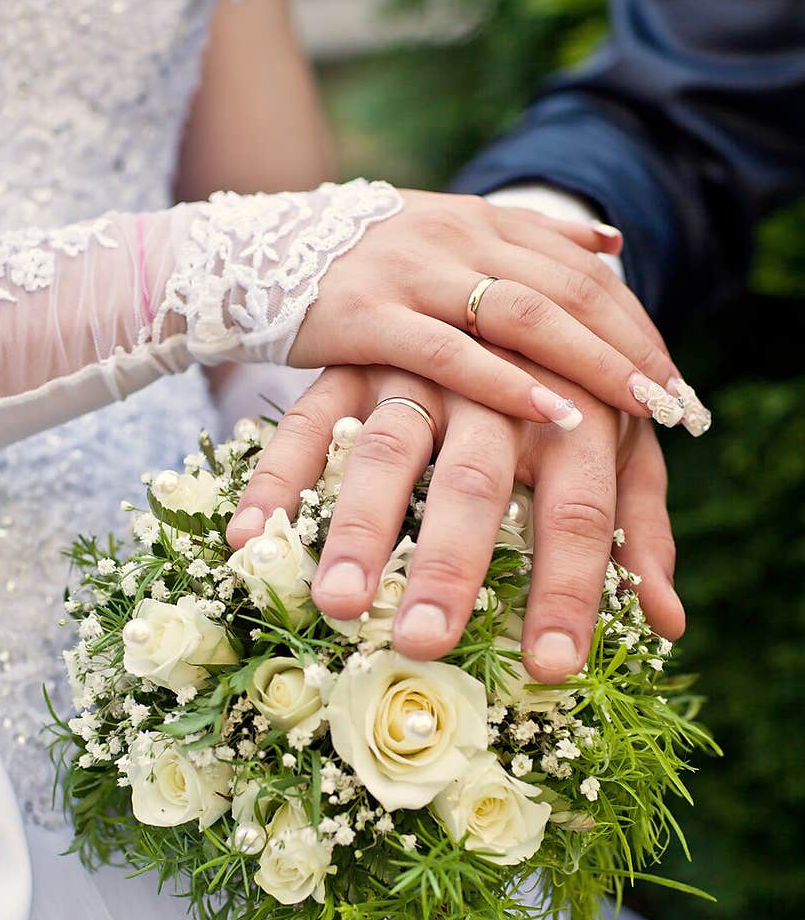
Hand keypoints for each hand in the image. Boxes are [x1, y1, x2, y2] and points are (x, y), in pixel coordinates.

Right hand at [227, 364, 683, 674]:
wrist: (504, 249)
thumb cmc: (570, 371)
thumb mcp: (615, 433)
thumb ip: (641, 522)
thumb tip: (670, 625)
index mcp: (577, 400)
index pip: (585, 506)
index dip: (572, 588)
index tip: (552, 670)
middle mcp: (499, 374)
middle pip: (475, 480)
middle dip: (450, 566)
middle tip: (427, 646)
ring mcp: (418, 361)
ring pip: (385, 449)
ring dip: (359, 528)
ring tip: (337, 606)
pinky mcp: (355, 351)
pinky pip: (307, 420)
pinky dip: (278, 478)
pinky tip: (249, 541)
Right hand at [288, 192, 708, 433]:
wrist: (245, 258)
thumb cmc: (354, 264)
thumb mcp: (443, 234)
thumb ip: (524, 240)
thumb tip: (612, 244)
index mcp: (477, 218)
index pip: (578, 267)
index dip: (633, 319)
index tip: (672, 374)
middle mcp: (453, 235)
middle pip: (566, 289)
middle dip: (629, 347)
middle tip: (678, 403)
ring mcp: (412, 272)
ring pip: (523, 314)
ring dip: (591, 363)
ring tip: (641, 409)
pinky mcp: (369, 315)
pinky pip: (451, 352)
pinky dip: (508, 382)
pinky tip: (555, 412)